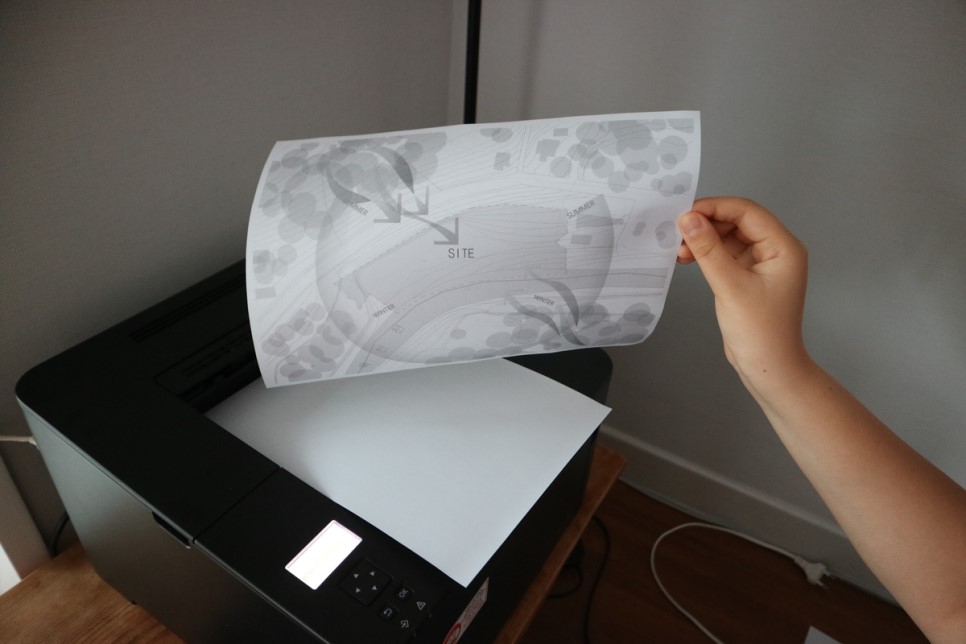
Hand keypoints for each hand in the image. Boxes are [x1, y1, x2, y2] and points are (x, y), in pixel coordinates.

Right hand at [677, 197, 810, 389]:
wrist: (768, 367)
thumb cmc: (759, 331)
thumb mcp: (730, 286)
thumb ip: (708, 250)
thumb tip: (688, 220)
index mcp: (783, 247)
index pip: (747, 212)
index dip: (715, 208)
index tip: (685, 214)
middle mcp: (776, 250)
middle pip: (737, 221)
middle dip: (707, 224)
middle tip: (678, 234)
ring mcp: (762, 263)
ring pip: (729, 237)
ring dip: (704, 239)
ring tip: (680, 251)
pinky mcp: (748, 275)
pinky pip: (726, 253)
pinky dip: (707, 253)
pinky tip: (689, 258)